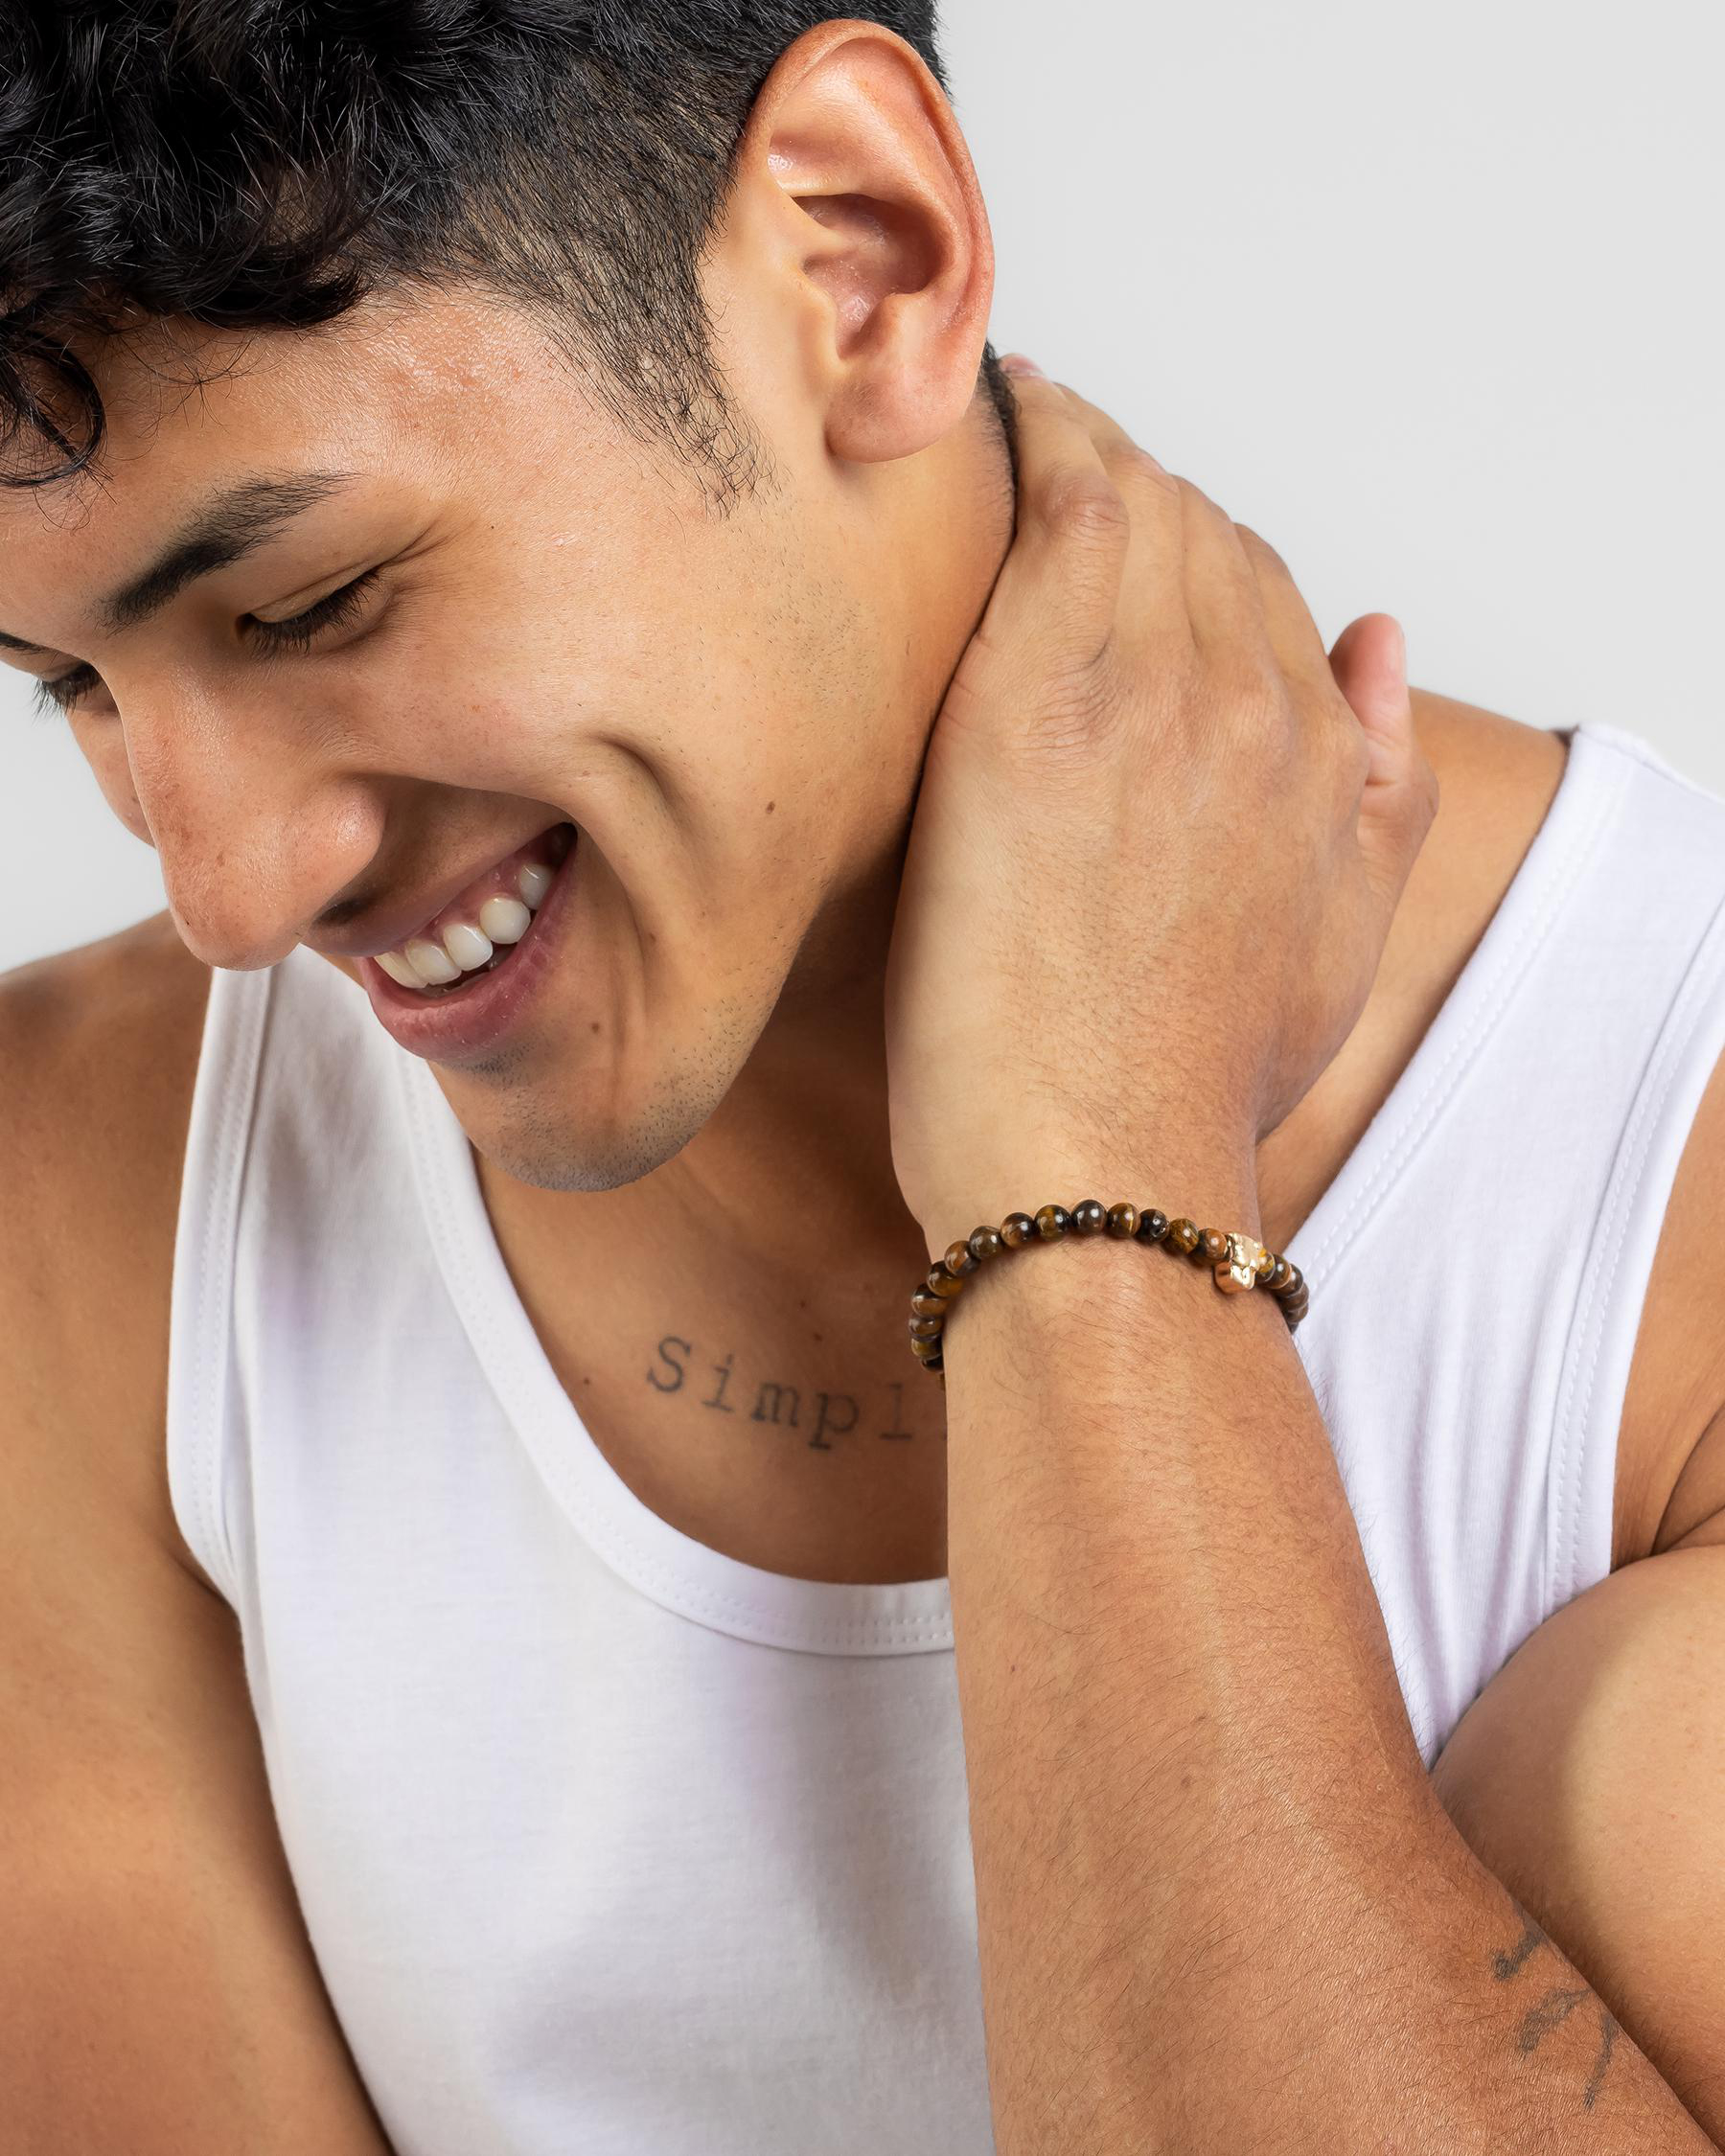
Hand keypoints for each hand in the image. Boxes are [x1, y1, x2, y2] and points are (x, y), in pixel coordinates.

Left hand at [882, 363, 1438, 1254]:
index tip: (1122, 540)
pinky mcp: (1039, 700)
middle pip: (1200, 534)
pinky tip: (998, 415)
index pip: (1263, 590)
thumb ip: (1381, 785)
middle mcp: (1259, 701)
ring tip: (1017, 433)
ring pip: (1137, 502)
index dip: (1185, 556)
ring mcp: (1153, 690)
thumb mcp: (1340, 944)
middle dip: (1131, 499)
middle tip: (1047, 482)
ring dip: (1082, 456)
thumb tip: (1382, 644)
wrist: (1100, 1169)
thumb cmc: (1186, 1084)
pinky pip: (1061, 501)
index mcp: (1324, 756)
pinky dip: (1040, 439)